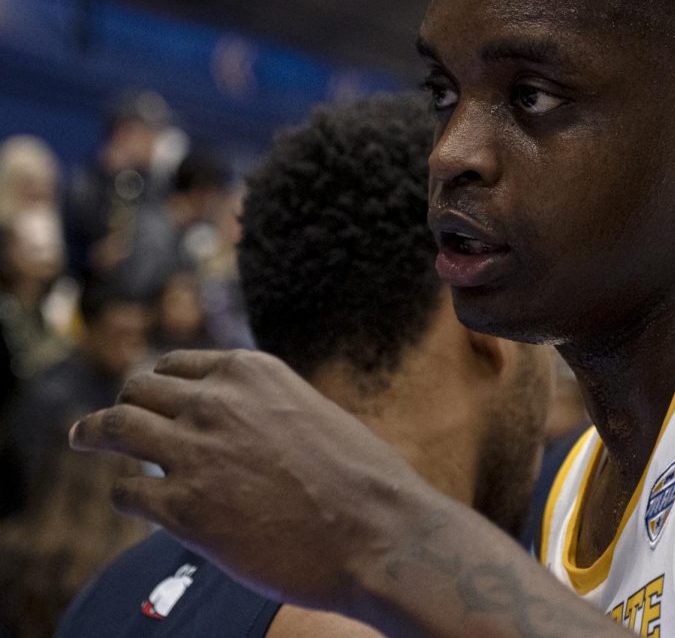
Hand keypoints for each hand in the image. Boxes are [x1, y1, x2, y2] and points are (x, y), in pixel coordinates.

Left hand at [69, 349, 420, 610]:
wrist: (375, 527)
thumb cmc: (356, 474)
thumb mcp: (309, 410)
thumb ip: (263, 407)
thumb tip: (235, 424)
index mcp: (250, 370)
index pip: (176, 364)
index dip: (155, 383)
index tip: (146, 396)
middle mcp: (214, 400)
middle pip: (137, 389)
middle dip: (121, 403)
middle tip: (107, 420)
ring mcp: (194, 452)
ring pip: (114, 427)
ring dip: (93, 433)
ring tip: (81, 437)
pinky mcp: (183, 509)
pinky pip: (128, 492)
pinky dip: (125, 494)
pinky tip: (132, 500)